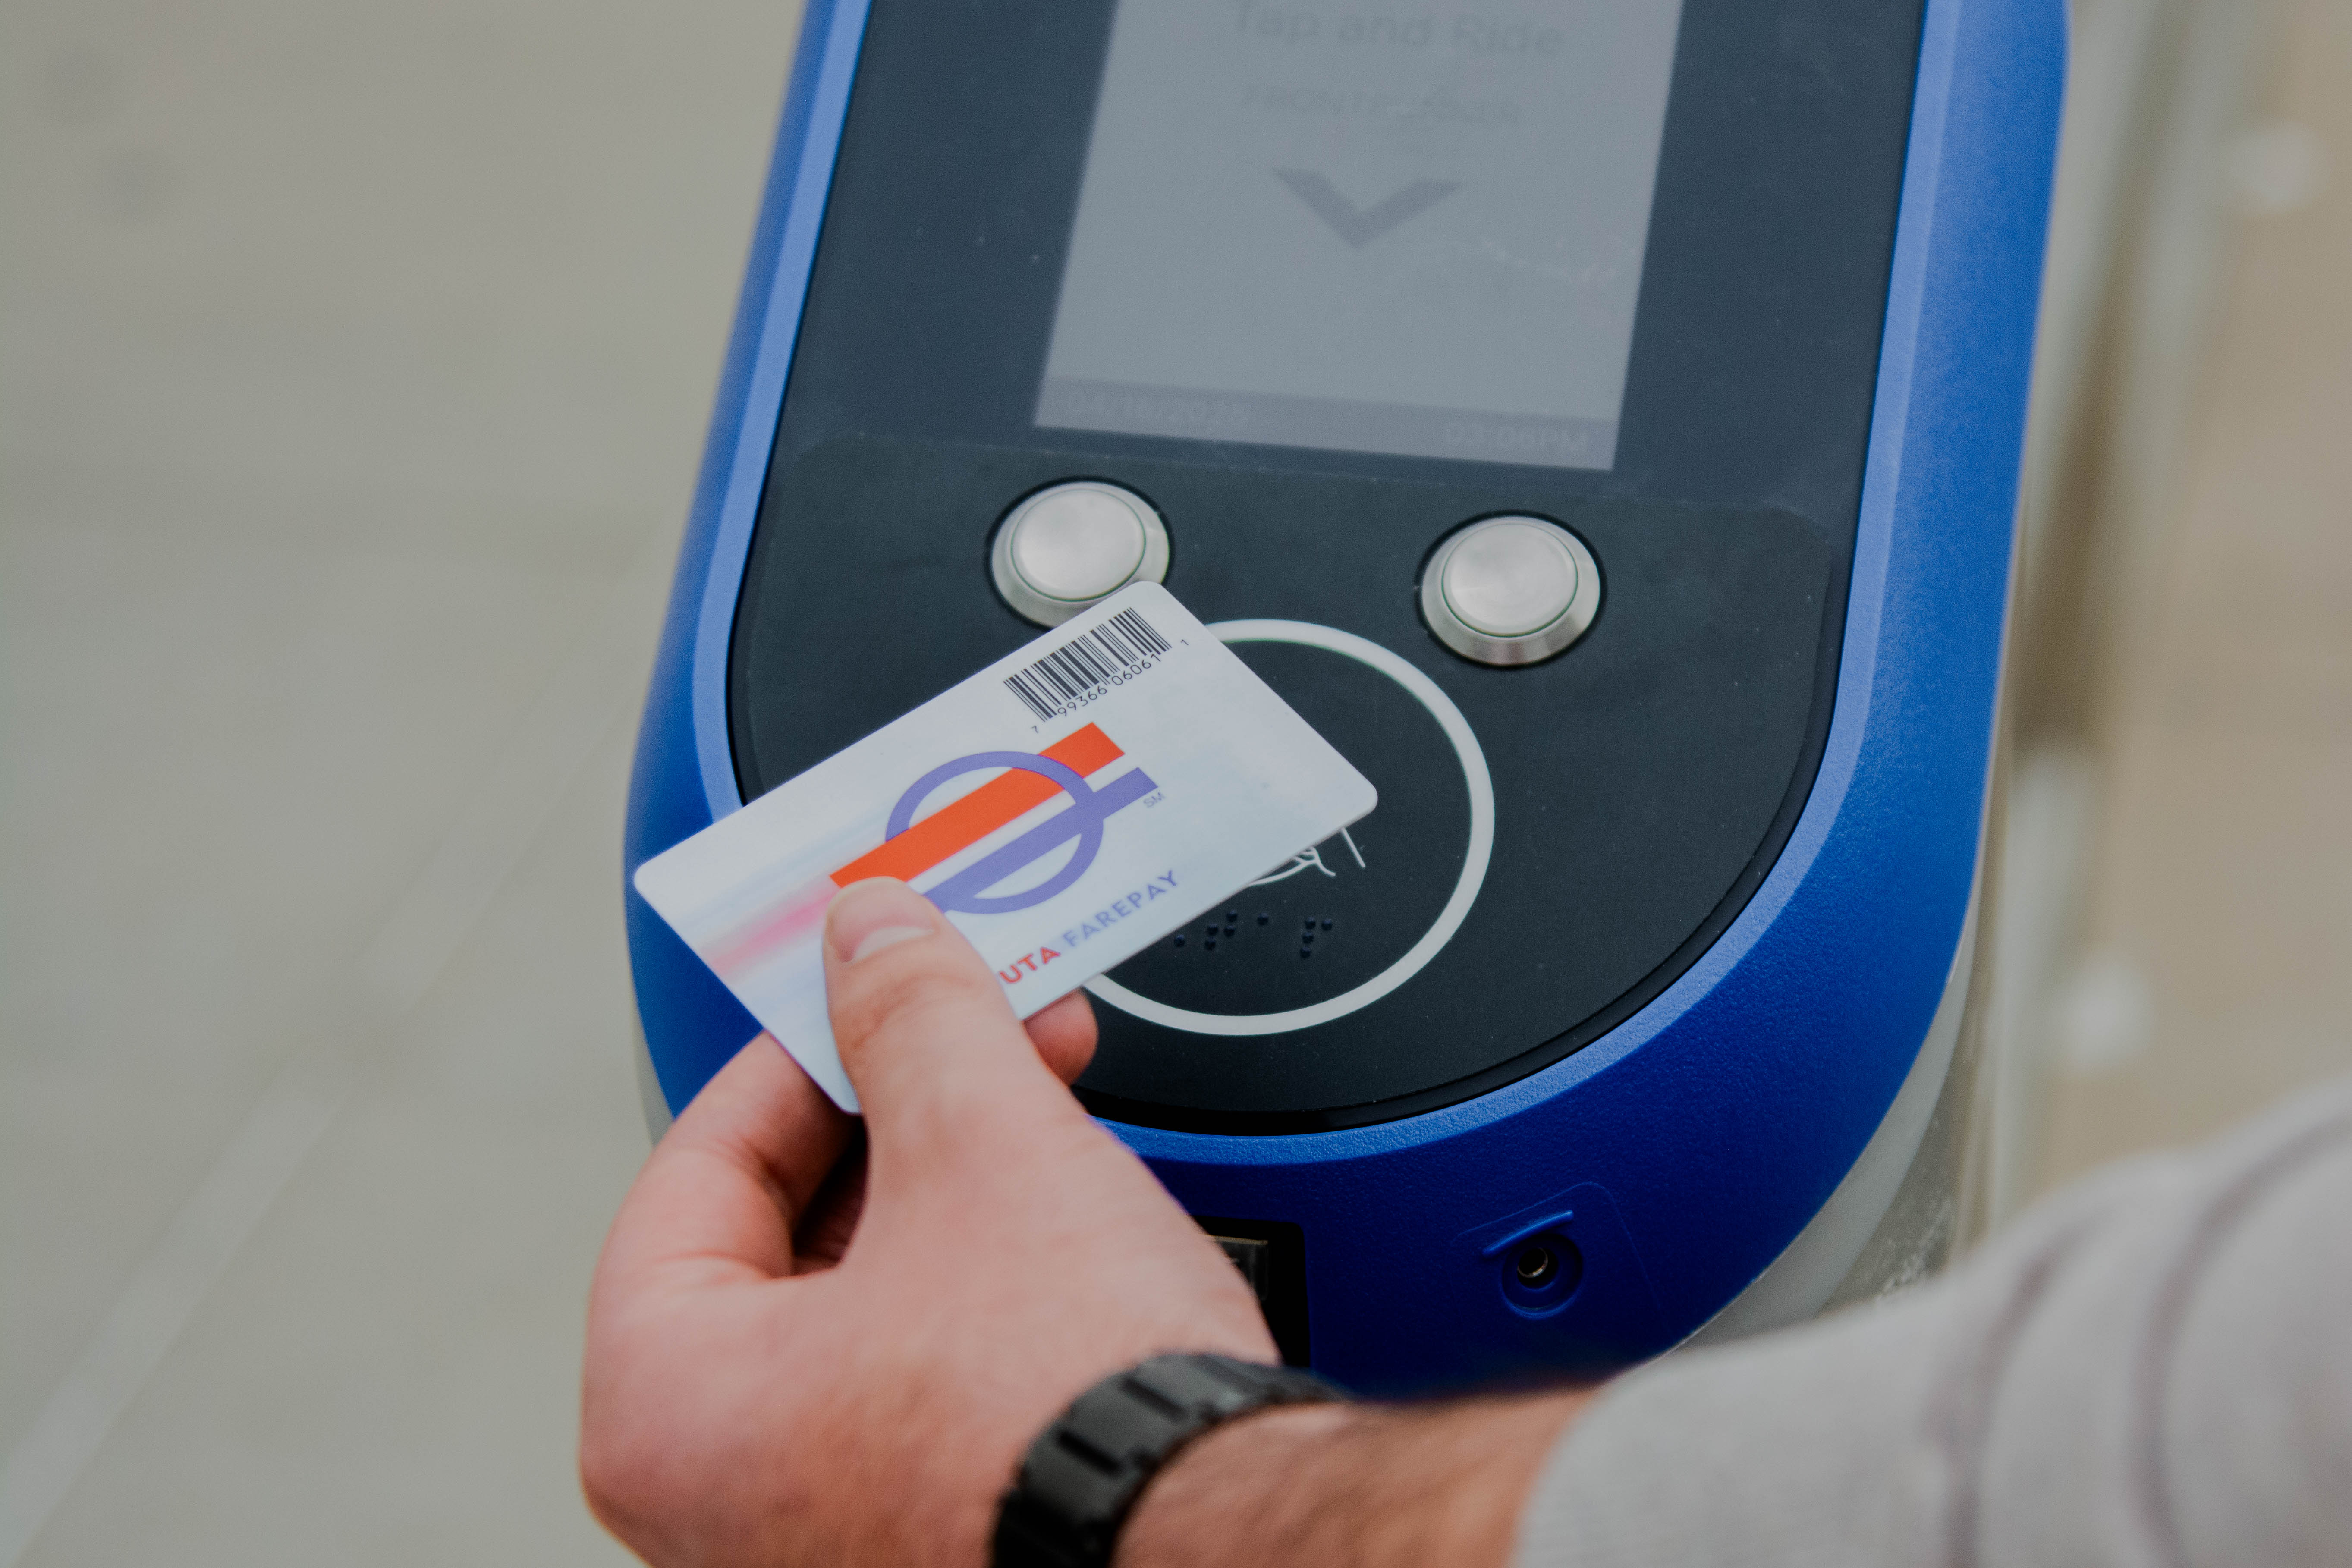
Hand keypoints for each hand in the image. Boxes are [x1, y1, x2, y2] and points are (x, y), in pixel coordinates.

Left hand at [581, 878, 1275, 1567]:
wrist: (1224, 1546)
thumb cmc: (1070, 1419)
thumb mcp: (982, 1151)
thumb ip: (911, 1020)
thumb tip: (871, 938)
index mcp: (666, 1408)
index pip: (704, 1161)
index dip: (811, 1045)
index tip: (879, 985)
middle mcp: (716, 1494)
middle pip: (788, 1232)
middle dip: (906, 1112)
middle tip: (983, 1031)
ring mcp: (817, 1530)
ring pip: (866, 1302)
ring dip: (958, 1188)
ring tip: (1047, 1108)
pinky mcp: (925, 1538)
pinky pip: (922, 1377)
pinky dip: (982, 1286)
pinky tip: (1064, 1226)